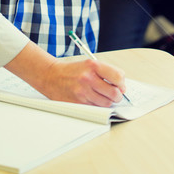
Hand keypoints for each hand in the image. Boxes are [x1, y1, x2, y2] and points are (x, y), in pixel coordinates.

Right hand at [5, 42, 125, 106]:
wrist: (51, 76)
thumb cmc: (71, 71)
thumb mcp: (89, 64)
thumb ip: (106, 73)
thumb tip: (122, 87)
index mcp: (92, 66)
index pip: (117, 76)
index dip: (121, 83)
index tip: (120, 85)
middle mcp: (88, 78)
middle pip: (114, 93)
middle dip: (117, 95)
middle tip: (114, 94)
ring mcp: (82, 92)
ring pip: (106, 103)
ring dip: (107, 101)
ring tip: (100, 95)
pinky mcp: (78, 103)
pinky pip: (95, 108)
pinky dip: (97, 106)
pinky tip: (92, 99)